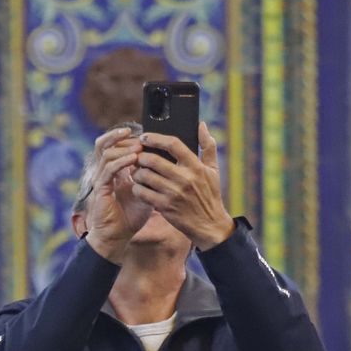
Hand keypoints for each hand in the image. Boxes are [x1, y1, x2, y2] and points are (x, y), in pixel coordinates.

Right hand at [83, 128, 149, 261]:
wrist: (118, 236)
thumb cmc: (132, 216)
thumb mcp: (147, 191)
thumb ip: (153, 176)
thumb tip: (171, 162)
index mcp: (114, 170)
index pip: (114, 145)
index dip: (126, 136)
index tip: (144, 133)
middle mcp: (104, 172)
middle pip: (105, 144)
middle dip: (122, 137)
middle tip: (141, 136)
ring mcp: (100, 179)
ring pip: (106, 153)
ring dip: (123, 148)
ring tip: (140, 147)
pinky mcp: (100, 189)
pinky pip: (108, 170)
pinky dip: (121, 162)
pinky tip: (133, 160)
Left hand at [132, 122, 235, 249]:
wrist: (209, 225)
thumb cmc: (210, 195)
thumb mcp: (213, 170)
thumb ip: (208, 146)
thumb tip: (202, 125)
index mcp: (195, 167)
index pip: (173, 144)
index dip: (155, 138)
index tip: (144, 137)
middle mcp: (184, 179)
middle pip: (153, 160)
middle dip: (141, 156)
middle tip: (137, 156)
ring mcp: (173, 194)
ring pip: (145, 176)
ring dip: (137, 172)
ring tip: (137, 171)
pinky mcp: (165, 207)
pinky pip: (143, 193)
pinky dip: (138, 188)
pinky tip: (139, 187)